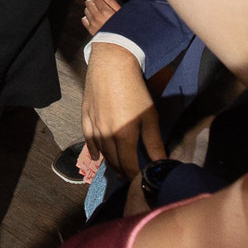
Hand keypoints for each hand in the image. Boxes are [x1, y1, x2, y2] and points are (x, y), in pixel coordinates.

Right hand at [81, 42, 164, 178]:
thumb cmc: (135, 90)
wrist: (111, 65)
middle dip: (122, 171)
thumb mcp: (149, 116)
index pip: (128, 165)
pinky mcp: (85, 116)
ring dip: (109, 162)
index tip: (141, 182)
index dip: (135, 176)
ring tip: (117, 169)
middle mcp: (106, 134)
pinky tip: (96, 156)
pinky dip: (92, 149)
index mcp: (123, 136)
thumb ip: (154, 142)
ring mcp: (93, 125)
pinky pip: (87, 138)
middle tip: (130, 178)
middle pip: (113, 160)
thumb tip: (162, 163)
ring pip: (101, 151)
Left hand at [82, 0, 120, 35]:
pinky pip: (84, 19)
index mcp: (105, 11)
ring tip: (99, 14)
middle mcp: (97, 16)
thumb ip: (112, 3)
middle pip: (89, 2)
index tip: (104, 2)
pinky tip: (94, 20)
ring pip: (86, 10)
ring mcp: (92, 23)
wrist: (118, 44)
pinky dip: (88, 18)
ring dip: (91, 10)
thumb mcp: (121, 13)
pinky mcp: (90, 29)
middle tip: (100, 6)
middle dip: (94, 2)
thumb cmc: (123, 29)